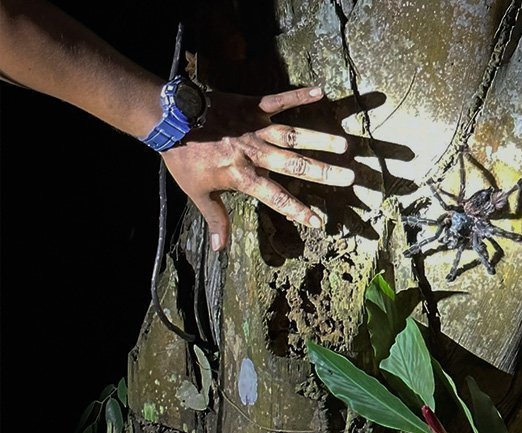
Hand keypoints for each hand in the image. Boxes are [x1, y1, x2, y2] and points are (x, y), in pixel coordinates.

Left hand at [161, 86, 354, 251]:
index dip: (298, 211)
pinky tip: (320, 91)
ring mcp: (256, 128)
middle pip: (294, 165)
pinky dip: (298, 95)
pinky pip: (279, 100)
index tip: (319, 222)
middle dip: (323, 173)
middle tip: (349, 178)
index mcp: (243, 176)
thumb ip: (215, 218)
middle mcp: (256, 153)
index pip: (276, 197)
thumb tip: (221, 248)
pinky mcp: (252, 105)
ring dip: (319, 139)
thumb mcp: (197, 193)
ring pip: (293, 135)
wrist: (169, 120)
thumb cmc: (183, 158)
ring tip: (344, 145)